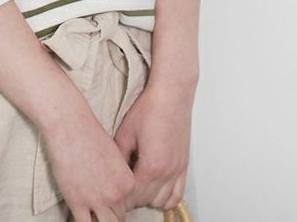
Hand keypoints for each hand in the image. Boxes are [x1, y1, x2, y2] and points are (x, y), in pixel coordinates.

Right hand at [41, 100, 136, 221]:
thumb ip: (118, 175)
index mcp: (128, 182)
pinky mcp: (77, 202)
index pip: (129, 204)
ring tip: (91, 210)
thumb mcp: (114, 155)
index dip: (118, 202)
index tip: (109, 197)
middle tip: (99, 203)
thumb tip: (115, 188)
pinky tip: (80, 213)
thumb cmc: (90, 134)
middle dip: (109, 211)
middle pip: (118, 217)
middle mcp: (116, 194)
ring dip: (99, 219)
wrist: (70, 125)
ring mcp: (97, 200)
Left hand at [113, 80, 194, 211]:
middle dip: (131, 198)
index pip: (133, 195)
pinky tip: (154, 189)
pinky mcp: (184, 165)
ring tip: (135, 186)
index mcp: (151, 165)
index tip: (111, 192)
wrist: (171, 95)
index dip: (120, 196)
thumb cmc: (149, 109)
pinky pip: (178, 195)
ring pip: (162, 201)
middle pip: (146, 200)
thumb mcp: (125, 133)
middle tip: (119, 189)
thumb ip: (118, 157)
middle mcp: (168, 172)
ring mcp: (178, 170)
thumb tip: (112, 173)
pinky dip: (166, 198)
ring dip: (148, 198)